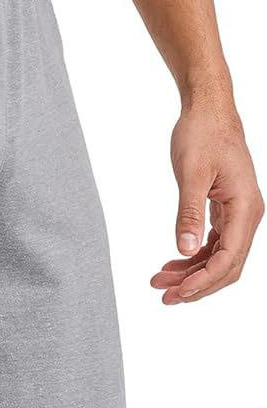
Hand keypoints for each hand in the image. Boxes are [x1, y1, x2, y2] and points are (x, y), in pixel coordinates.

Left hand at [151, 99, 262, 303]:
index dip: (204, 280)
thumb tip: (184, 249)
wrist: (208, 111)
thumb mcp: (191, 174)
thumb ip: (188, 213)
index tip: (178, 292)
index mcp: (245, 208)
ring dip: (193, 272)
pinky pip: (215, 242)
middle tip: (165, 296)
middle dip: (197, 284)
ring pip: (220, 256)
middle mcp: (247, 214)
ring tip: (161, 282)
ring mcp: (238, 212)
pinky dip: (194, 256)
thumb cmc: (202, 135)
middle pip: (227, 265)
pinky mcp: (226, 208)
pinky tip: (173, 263)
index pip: (228, 258)